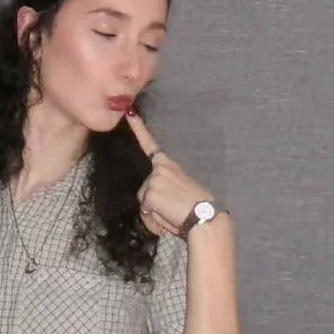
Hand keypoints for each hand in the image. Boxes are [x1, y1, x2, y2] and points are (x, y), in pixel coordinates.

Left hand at [125, 110, 211, 236]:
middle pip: (144, 189)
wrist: (204, 216)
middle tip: (172, 208)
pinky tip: (168, 218)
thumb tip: (150, 202)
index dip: (138, 128)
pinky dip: (153, 219)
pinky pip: (145, 212)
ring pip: (144, 201)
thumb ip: (164, 189)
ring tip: (172, 213)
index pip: (150, 144)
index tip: (129, 113)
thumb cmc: (196, 207)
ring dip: (153, 211)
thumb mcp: (180, 190)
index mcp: (169, 166)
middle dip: (153, 202)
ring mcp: (153, 180)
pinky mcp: (150, 194)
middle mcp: (159, 169)